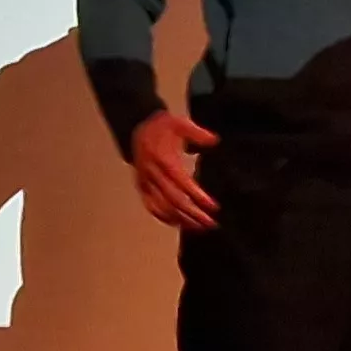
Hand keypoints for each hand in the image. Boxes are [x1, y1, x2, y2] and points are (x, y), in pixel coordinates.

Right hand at [127, 110, 219, 229]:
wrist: (137, 127)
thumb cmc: (163, 127)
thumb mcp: (180, 123)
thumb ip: (196, 132)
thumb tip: (213, 140)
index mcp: (163, 160)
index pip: (182, 183)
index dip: (197, 196)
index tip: (213, 206)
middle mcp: (153, 174)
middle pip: (174, 200)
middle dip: (193, 214)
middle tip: (211, 223)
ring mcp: (146, 182)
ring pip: (162, 207)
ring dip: (181, 219)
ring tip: (200, 227)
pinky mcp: (142, 187)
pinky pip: (151, 207)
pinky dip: (164, 217)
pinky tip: (179, 224)